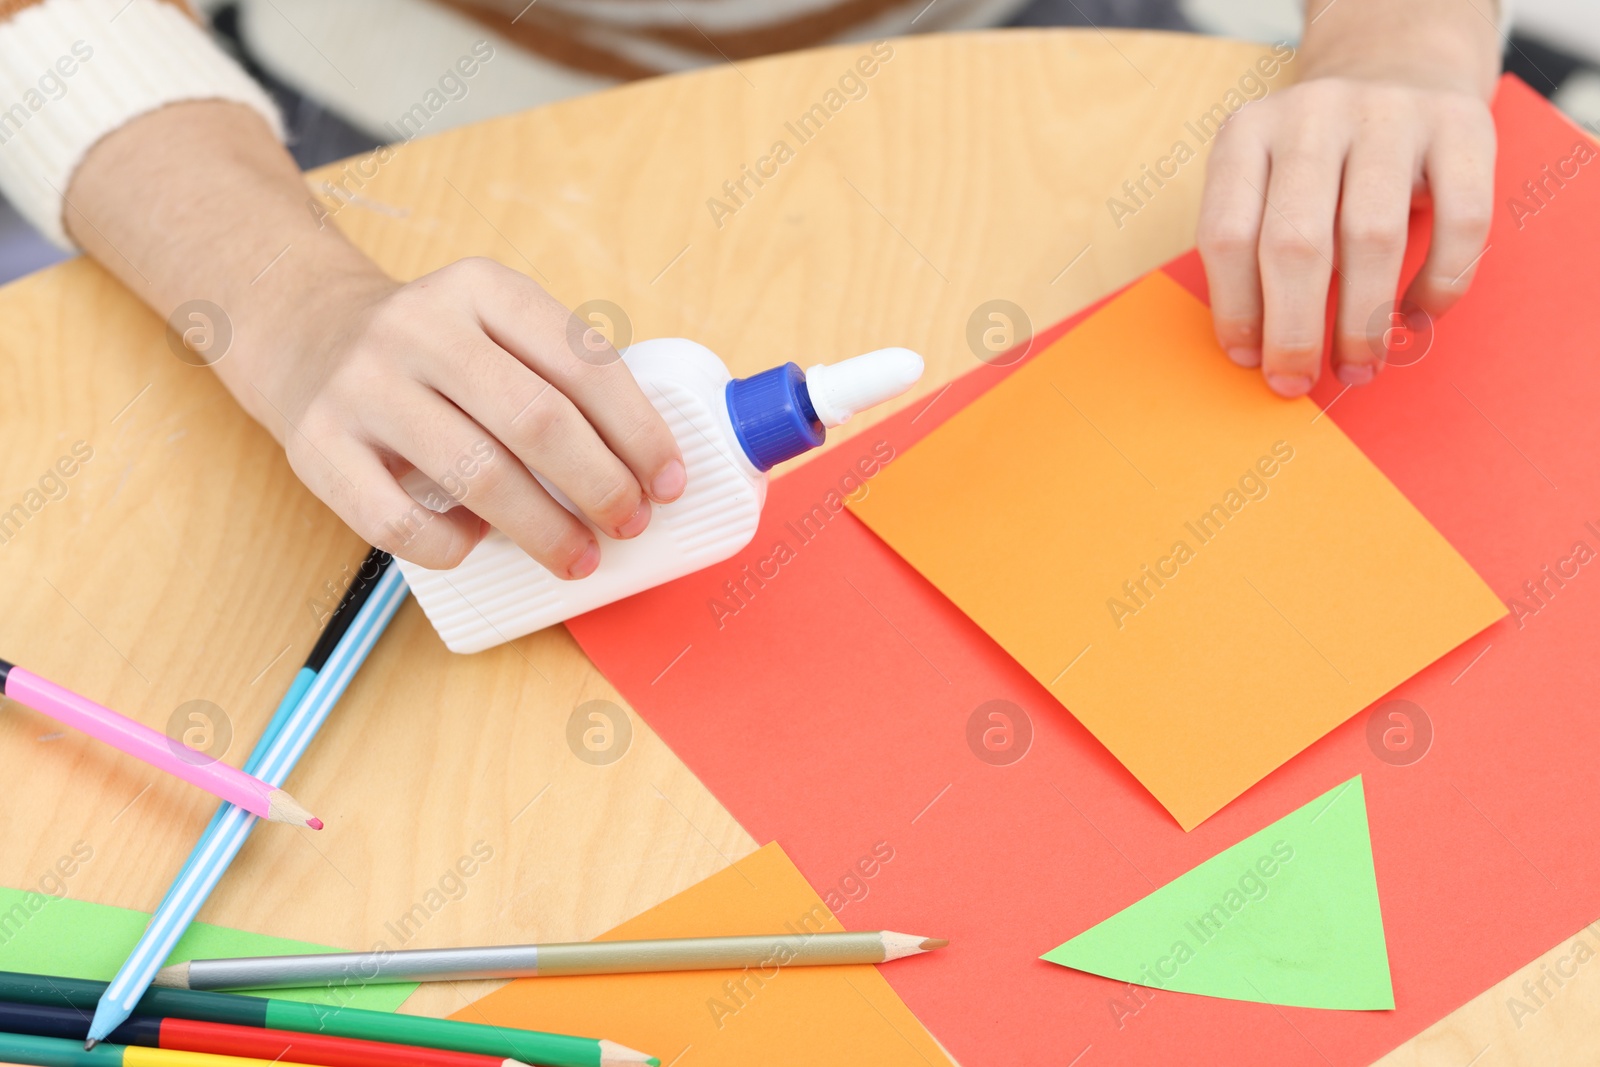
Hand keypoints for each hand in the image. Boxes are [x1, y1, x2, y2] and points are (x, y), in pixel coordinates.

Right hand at [64, 102, 684, 574]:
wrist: (301, 330)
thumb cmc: (429, 350)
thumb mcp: (493, 325)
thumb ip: (557, 373)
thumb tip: (644, 467)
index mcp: (481, 288)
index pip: (582, 363)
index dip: (638, 432)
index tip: (668, 482)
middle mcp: (419, 328)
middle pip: (537, 420)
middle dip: (601, 486)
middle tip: (629, 525)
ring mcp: (362, 386)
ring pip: (476, 475)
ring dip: (543, 529)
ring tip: (577, 557)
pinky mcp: (317, 447)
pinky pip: (399, 522)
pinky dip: (452, 546)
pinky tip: (476, 544)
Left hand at [1197, 13, 1498, 396]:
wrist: (1396, 71)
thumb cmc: (1315, 164)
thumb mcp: (1262, 184)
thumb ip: (1253, 251)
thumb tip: (1256, 354)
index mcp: (1246, 134)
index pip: (1228, 235)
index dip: (1235, 310)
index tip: (1248, 361)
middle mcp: (1313, 114)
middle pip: (1296, 243)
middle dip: (1294, 329)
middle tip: (1297, 382)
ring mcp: (1389, 113)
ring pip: (1373, 236)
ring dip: (1363, 318)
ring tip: (1358, 364)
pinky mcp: (1461, 123)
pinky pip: (1459, 221)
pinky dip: (1439, 283)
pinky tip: (1416, 316)